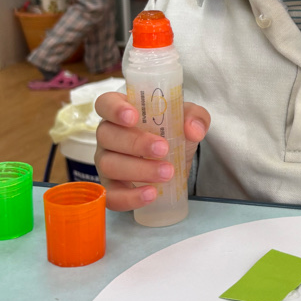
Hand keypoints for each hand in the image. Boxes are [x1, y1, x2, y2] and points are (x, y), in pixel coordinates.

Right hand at [94, 91, 209, 211]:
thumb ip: (195, 117)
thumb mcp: (188, 118)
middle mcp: (107, 135)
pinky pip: (111, 195)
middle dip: (136, 143)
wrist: (175, 160)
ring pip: (108, 165)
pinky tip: (151, 194)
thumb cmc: (173, 132)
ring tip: (167, 173)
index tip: (133, 117)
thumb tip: (193, 130)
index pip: (106, 103)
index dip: (114, 109)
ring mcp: (106, 161)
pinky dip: (129, 197)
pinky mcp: (111, 187)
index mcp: (121, 111)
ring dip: (138, 170)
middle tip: (163, 149)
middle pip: (106, 135)